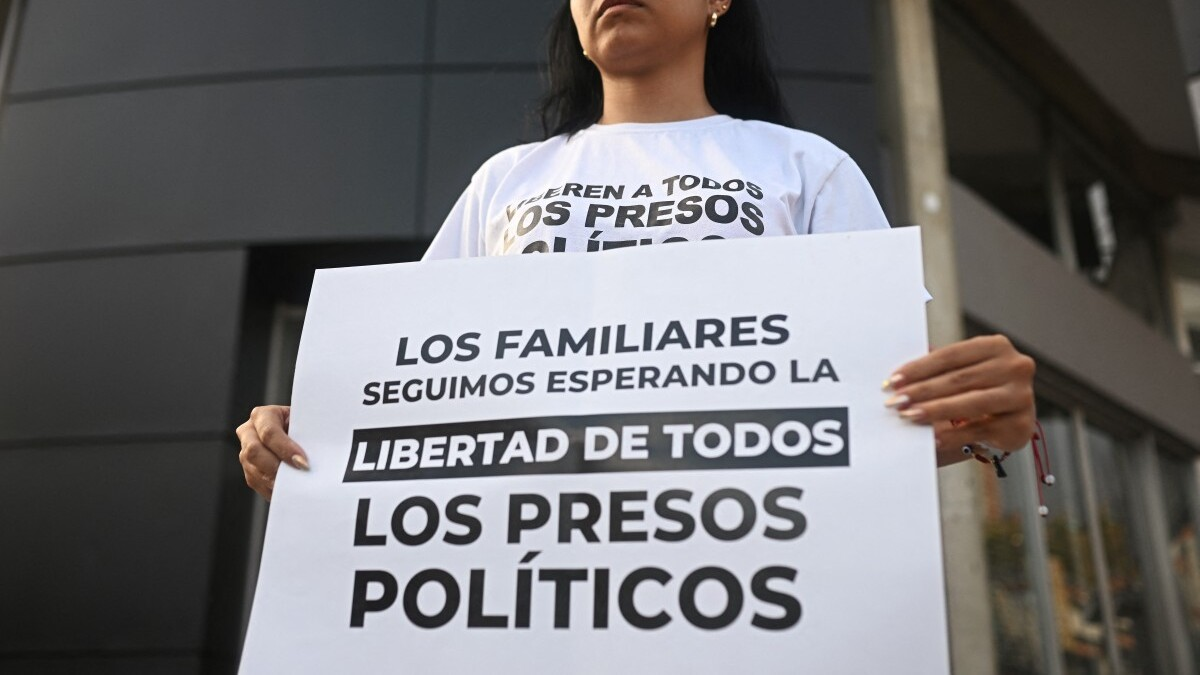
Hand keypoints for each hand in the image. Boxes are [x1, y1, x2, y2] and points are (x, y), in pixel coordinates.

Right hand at [236, 405, 309, 499]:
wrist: (299, 433)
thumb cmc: (304, 426)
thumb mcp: (306, 424)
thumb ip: (307, 435)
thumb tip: (311, 457)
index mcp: (263, 415)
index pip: (269, 432)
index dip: (285, 449)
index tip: (303, 463)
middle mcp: (249, 432)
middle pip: (254, 452)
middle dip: (277, 467)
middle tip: (298, 476)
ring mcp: (245, 452)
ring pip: (254, 470)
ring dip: (276, 480)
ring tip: (296, 485)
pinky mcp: (248, 470)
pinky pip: (256, 483)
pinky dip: (273, 489)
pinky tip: (289, 489)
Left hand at [883, 335, 1035, 463]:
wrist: (1011, 419)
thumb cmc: (980, 389)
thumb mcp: (962, 371)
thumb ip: (937, 368)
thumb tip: (899, 375)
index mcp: (996, 346)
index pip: (951, 356)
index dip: (919, 368)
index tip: (893, 380)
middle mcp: (1015, 367)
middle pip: (959, 379)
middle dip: (922, 391)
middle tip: (895, 401)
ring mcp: (1022, 396)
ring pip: (971, 402)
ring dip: (935, 410)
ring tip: (909, 416)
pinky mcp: (1021, 425)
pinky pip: (981, 429)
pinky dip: (954, 435)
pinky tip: (933, 438)